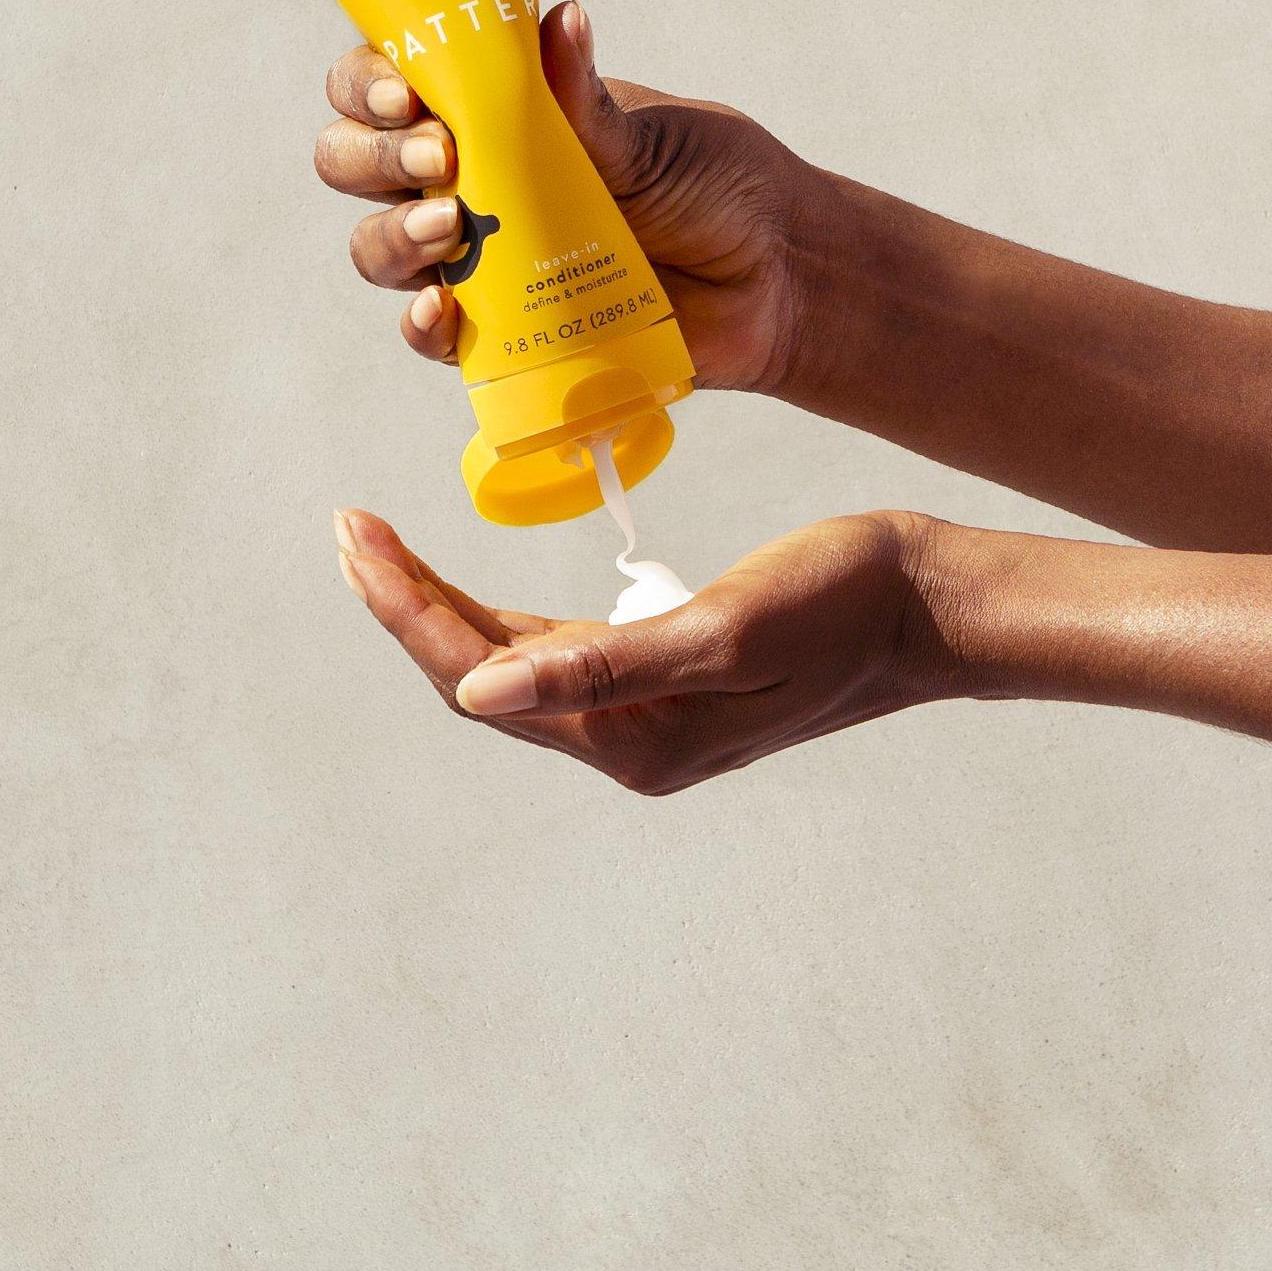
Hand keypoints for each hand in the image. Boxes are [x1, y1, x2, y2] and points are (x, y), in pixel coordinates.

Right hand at [312, 0, 819, 393]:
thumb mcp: (653, 137)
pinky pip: (429, 334)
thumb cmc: (712, 184)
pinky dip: (421, 325)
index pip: (383, 82)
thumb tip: (561, 18)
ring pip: (378, 248)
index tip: (411, 94)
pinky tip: (442, 312)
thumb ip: (589, 99)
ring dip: (392, 238)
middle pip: (353, 163)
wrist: (772, 278)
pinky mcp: (498, 332)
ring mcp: (473, 258)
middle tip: (442, 158)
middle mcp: (463, 178)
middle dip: (375, 157)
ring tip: (450, 230)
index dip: (370, 84)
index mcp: (487, 109)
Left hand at [330, 506, 995, 794]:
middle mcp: (626, 742)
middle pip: (480, 676)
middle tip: (346, 528)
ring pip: (508, 665)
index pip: (481, 679)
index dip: (407, 610)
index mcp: (633, 741)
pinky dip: (497, 614)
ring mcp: (642, 717)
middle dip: (406, 604)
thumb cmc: (841, 603)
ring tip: (378, 545)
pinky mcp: (659, 680)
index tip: (354, 537)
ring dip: (441, 607)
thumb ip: (604, 664)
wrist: (924, 605)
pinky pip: (552, 653)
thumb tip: (479, 691)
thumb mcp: (726, 627)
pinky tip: (462, 583)